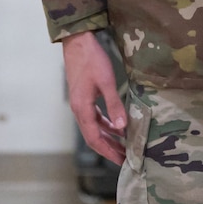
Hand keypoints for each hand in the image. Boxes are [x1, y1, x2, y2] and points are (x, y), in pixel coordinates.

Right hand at [63, 32, 126, 164]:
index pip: (94, 139)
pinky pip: (94, 117)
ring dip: (108, 137)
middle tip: (125, 159)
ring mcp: (80, 104)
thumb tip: (122, 126)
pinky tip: (116, 126)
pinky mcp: (83, 97)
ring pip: (94, 128)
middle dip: (109, 149)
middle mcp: (78, 109)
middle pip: (93, 137)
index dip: (108, 152)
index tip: (121, 161)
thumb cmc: (92, 60)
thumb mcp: (106, 82)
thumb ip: (114, 104)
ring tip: (123, 146)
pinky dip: (105, 124)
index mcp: (82, 108)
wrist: (78, 42)